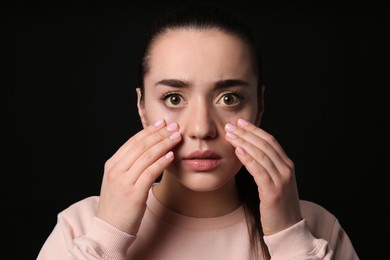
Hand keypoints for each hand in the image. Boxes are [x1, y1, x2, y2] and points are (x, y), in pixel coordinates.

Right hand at [97, 119, 181, 234]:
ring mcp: (124, 181)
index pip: (132, 142)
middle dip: (159, 134)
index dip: (149, 131)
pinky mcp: (134, 193)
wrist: (109, 230)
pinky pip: (150, 172)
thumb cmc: (118, 206)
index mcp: (112, 165)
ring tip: (177, 137)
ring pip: (147, 156)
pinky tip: (171, 155)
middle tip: (174, 126)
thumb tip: (149, 151)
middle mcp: (116, 170)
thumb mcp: (118, 181)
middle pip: (141, 145)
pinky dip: (162, 162)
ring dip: (164, 144)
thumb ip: (129, 166)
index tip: (162, 123)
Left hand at [225, 119, 301, 235]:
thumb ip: (267, 167)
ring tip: (229, 135)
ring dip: (244, 142)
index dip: (254, 130)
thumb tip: (249, 152)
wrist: (288, 229)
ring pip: (261, 154)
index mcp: (287, 165)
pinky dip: (248, 158)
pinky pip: (259, 170)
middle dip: (246, 133)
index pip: (270, 141)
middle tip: (230, 125)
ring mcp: (281, 180)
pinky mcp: (273, 191)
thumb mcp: (275, 182)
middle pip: (265, 144)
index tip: (240, 123)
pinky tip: (238, 150)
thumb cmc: (277, 206)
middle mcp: (286, 169)